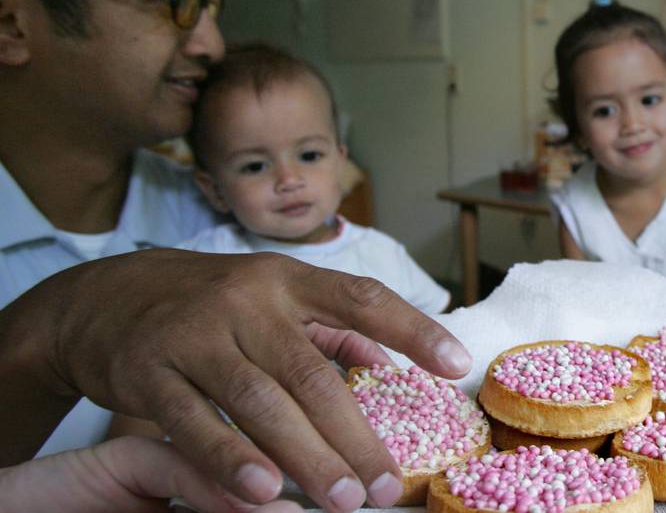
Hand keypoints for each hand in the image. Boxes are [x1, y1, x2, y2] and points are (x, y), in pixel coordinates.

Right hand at [15, 250, 471, 511]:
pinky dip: (228, 458)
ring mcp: (195, 334)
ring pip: (260, 401)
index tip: (457, 365)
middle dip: (355, 434)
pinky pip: (193, 422)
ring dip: (306, 456)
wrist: (103, 296)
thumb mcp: (271, 294)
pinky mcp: (149, 369)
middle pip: (312, 372)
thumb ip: (329, 326)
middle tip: (387, 485)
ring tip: (344, 500)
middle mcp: (247, 301)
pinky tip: (262, 490)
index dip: (412, 329)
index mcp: (287, 279)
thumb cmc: (210, 302)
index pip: (361, 298)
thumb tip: (391, 360)